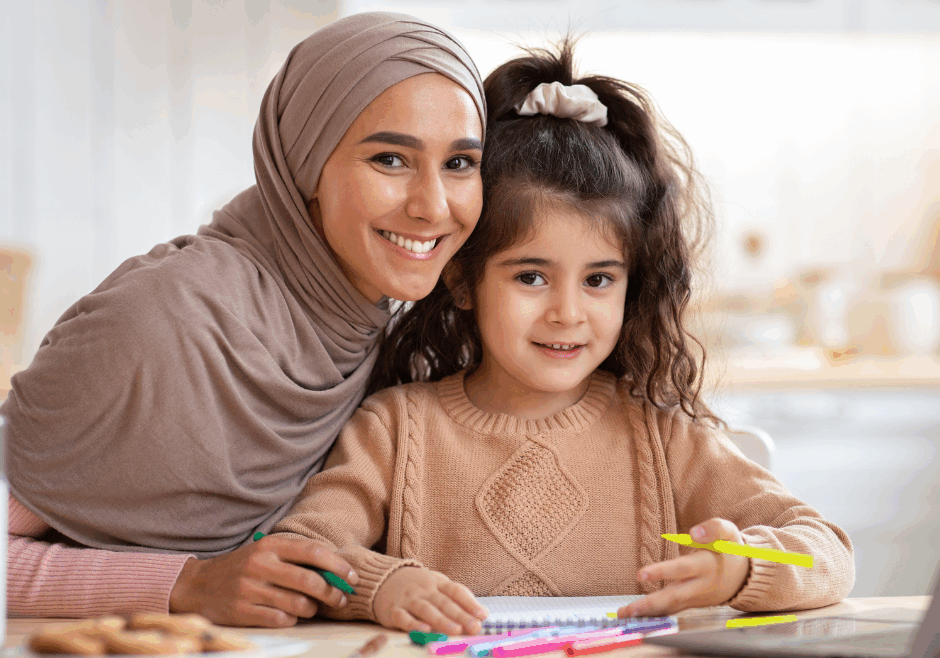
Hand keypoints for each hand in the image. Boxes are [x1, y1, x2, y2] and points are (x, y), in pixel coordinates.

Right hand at [169, 535, 359, 627]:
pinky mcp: (243, 611)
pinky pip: (281, 620)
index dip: (338, 565)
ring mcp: (250, 589)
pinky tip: (291, 615)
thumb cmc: (243, 567)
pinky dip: (293, 619)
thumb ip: (296, 558)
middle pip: (310, 581)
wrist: (197, 585)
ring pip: (298, 604)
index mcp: (270, 546)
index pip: (313, 552)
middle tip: (341, 599)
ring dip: (313, 609)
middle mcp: (260, 565)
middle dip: (332, 593)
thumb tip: (335, 571)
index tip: (352, 577)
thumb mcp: (266, 553)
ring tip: (313, 607)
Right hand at [373, 566, 488, 634]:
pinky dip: (414, 624)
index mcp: (437, 582)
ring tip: (455, 630)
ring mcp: (408, 599)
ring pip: (426, 610)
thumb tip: (483, 614)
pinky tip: (425, 630)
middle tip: (474, 627)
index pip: (456, 591)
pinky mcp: (393, 610)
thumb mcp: (437, 585)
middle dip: (460, 615)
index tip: (483, 615)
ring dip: (442, 620)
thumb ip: (457, 598)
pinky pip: (404, 617)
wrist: (382, 579)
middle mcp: (424, 589)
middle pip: (444, 602)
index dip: (470, 603)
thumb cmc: (417, 586)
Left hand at [618, 518, 749, 616]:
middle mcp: (699, 585)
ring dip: (648, 613)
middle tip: (629, 610)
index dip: (661, 572)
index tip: (640, 574)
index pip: (680, 569)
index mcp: (706, 566)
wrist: (745, 576)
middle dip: (650, 603)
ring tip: (624, 614)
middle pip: (673, 596)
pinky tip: (637, 617)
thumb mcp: (728, 533)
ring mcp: (695, 598)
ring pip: (671, 608)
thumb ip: (714, 528)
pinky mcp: (691, 604)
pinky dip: (656, 616)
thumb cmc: (731, 551)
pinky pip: (672, 611)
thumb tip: (694, 531)